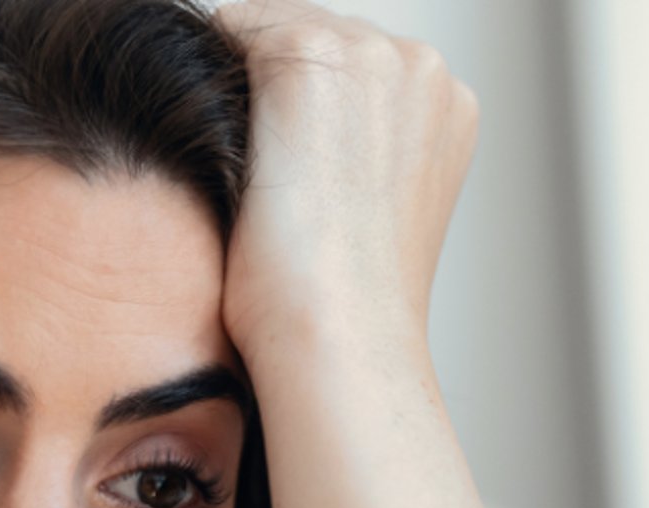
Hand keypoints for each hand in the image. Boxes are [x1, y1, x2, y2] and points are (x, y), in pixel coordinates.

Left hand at [210, 0, 479, 361]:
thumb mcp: (370, 224)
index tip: (274, 162)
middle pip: (318, 39)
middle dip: (274, 92)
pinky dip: (209, 74)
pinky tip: (200, 135)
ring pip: (275, 30)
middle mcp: (420, 67)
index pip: (356, 69)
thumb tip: (298, 156)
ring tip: (227, 165)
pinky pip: (234, 29)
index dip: (301, 112)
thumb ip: (354, 165)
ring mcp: (368, 53)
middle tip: (247, 170)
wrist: (336, 337)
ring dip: (241, 85)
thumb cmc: (342, 313)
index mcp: (448, 108)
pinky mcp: (306, 56)